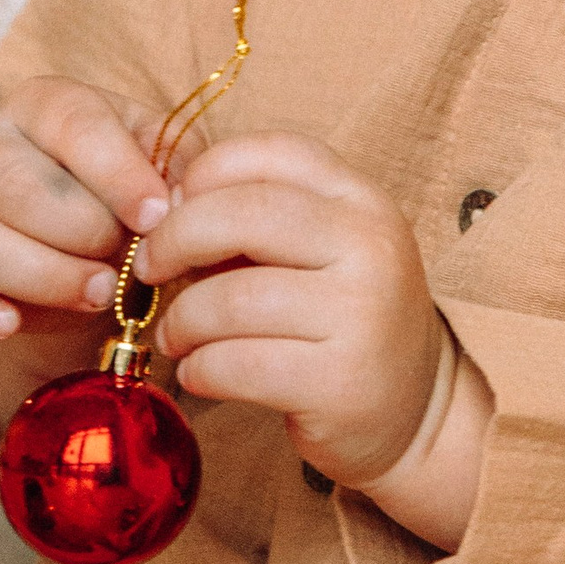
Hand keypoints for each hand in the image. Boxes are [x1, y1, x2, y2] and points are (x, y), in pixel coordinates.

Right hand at [0, 77, 169, 441]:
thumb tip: (177, 202)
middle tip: (128, 263)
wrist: (97, 251)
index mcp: (47, 105)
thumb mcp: (166, 166)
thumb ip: (179, 171)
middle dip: (81, 231)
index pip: (73, 124)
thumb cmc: (133, 195)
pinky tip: (6, 325)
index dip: (117, 173)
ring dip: (44, 277)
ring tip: (98, 294)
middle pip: (15, 186)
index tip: (156, 216)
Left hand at [142, 131, 485, 533]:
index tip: (171, 211)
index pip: (272, 153)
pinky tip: (199, 373)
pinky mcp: (341, 383)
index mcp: (361, 200)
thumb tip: (163, 211)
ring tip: (175, 336)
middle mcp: (371, 246)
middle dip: (174, 240)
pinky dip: (199, 370)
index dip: (204, 174)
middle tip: (149, 270)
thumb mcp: (318, 251)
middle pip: (243, 215)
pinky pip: (235, 365)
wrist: (415, 410)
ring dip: (181, 321)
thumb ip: (254, 220)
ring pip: (230, 300)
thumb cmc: (341, 320)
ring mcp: (362, 315)